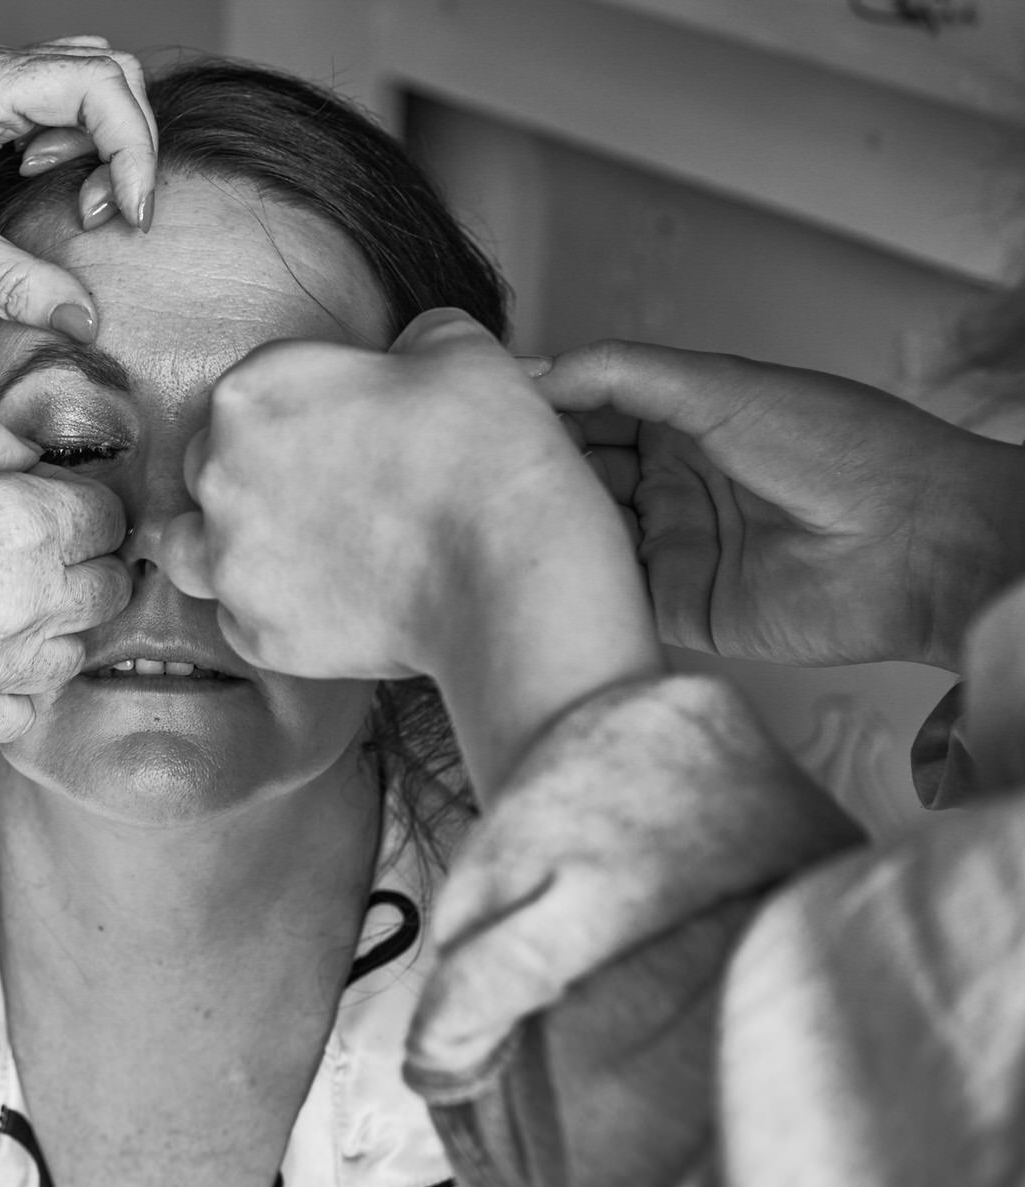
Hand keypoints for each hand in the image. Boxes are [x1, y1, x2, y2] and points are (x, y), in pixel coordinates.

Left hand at [0, 37, 156, 338]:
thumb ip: (18, 287)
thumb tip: (85, 318)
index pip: (95, 82)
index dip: (133, 148)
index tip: (130, 215)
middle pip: (99, 67)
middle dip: (125, 140)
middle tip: (109, 214)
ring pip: (72, 84)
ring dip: (96, 142)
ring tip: (79, 206)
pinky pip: (40, 108)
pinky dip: (64, 146)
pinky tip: (40, 190)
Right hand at [0, 402, 129, 742]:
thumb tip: (30, 451)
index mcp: (21, 524)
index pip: (109, 516)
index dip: (85, 499)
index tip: (54, 496)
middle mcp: (25, 602)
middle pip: (109, 587)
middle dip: (86, 560)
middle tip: (37, 544)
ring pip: (76, 650)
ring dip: (56, 623)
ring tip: (4, 597)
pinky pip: (26, 706)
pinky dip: (16, 682)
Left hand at [158, 310, 659, 794]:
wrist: (504, 566)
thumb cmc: (483, 450)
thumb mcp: (458, 349)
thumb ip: (411, 340)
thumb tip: (407, 354)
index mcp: (252, 392)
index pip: (252, 395)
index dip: (299, 412)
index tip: (344, 434)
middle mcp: (219, 474)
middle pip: (212, 469)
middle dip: (257, 478)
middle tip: (327, 496)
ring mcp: (230, 560)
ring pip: (193, 549)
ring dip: (233, 546)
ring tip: (292, 555)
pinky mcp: (255, 632)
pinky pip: (240, 619)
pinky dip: (275, 613)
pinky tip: (326, 606)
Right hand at [536, 340, 1024, 672]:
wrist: (918, 544)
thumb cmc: (849, 451)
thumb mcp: (722, 387)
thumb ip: (623, 374)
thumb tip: (537, 367)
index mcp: (688, 418)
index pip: (589, 407)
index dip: (541, 404)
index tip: (488, 403)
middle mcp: (676, 480)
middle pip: (576, 471)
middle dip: (531, 465)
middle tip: (483, 462)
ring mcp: (675, 543)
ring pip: (583, 531)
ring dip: (547, 521)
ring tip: (498, 509)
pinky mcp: (680, 605)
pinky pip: (610, 592)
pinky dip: (574, 578)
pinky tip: (540, 561)